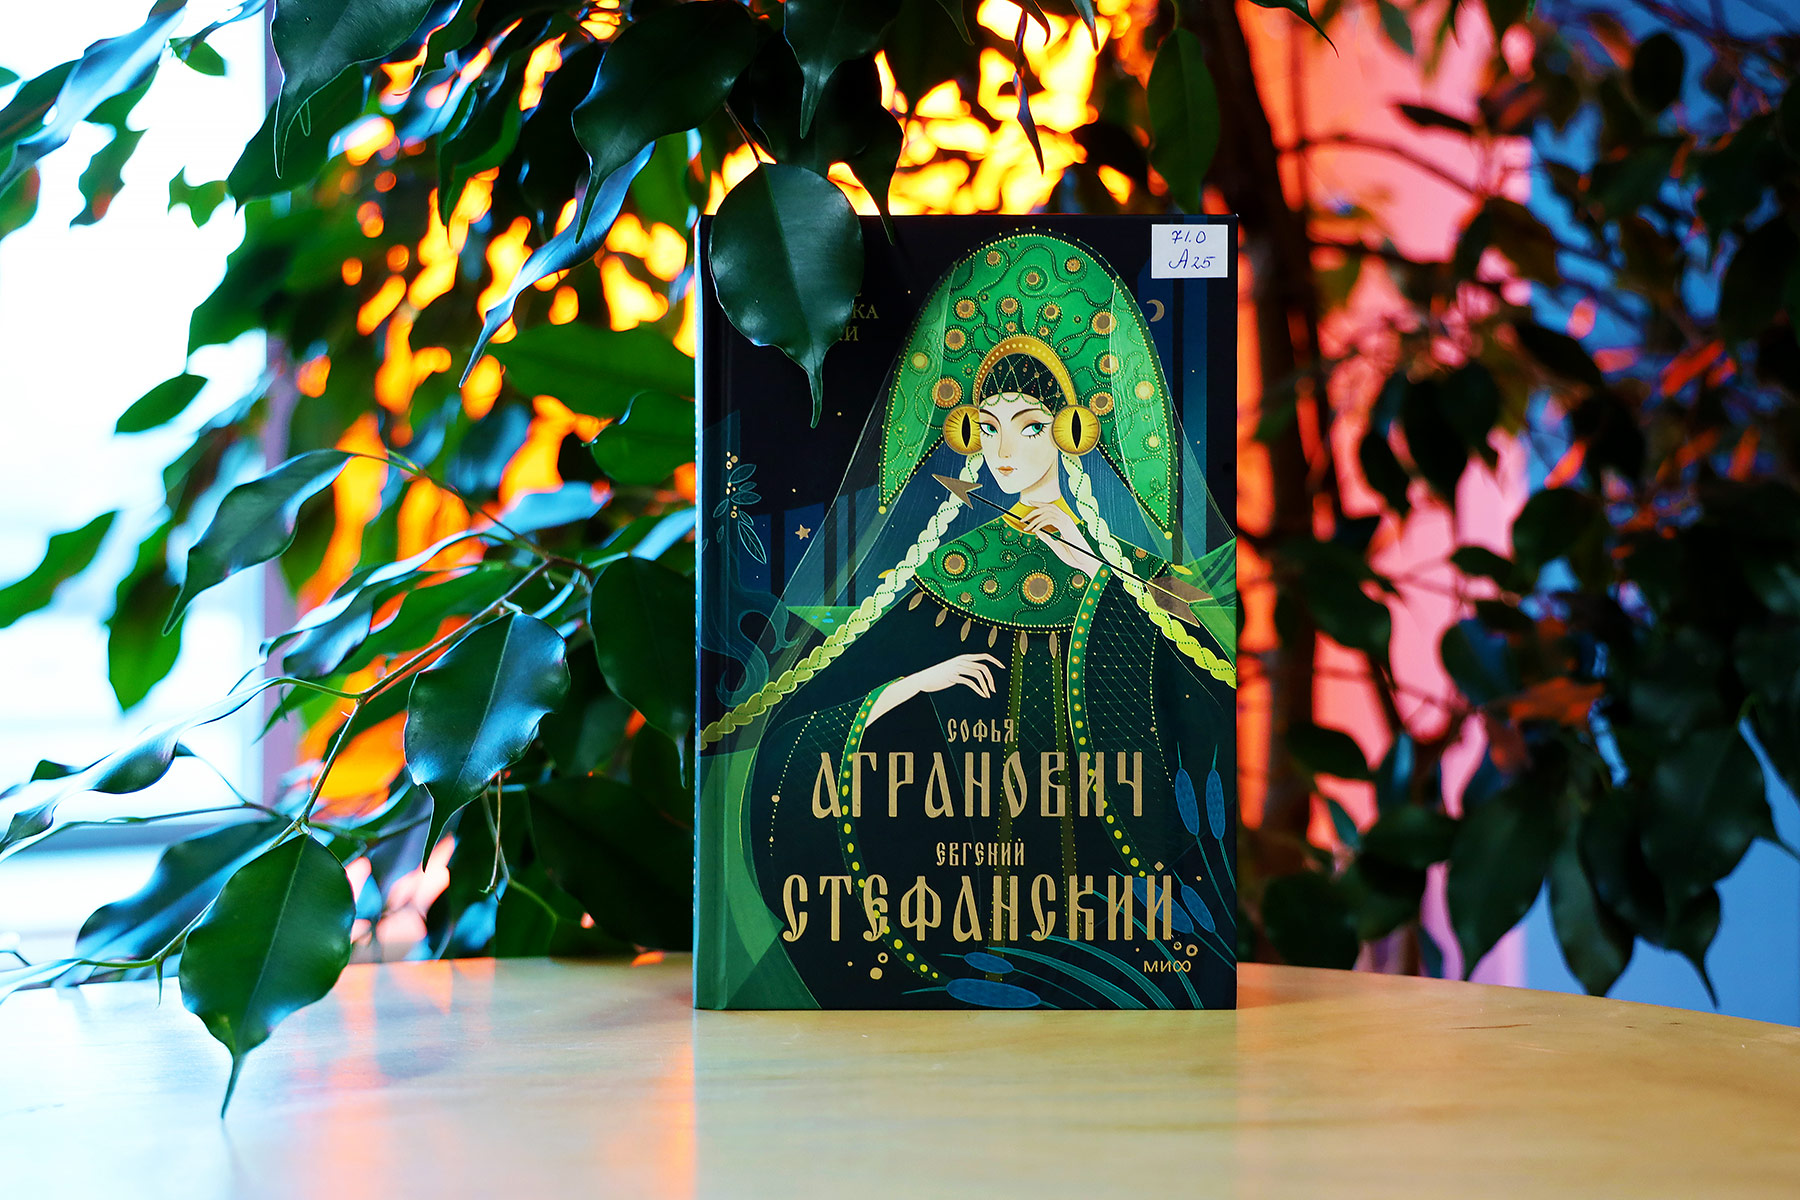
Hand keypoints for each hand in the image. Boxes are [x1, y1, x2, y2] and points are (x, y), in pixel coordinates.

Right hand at [866, 653, 1004, 726]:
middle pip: (983, 667)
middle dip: (991, 679)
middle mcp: (961, 661)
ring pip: (978, 675)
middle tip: (994, 689)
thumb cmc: (938, 676)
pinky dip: (979, 690)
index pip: (984, 655)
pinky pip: (970, 683)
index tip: (1003, 667)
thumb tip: (975, 673)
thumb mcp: (953, 669)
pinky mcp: (953, 677)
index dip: (995, 660)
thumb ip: (963, 669)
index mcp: (963, 657)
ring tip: (988, 694)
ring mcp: (957, 668)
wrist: (923, 679)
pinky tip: (982, 695)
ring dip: (986, 686)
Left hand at [1019, 505, 1089, 569]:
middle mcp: (1066, 518)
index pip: (1051, 507)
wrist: (1085, 560)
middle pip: (1047, 507)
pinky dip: (1039, 524)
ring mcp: (1066, 521)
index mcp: (1065, 522)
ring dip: (1034, 519)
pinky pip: (1049, 520)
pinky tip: (1034, 530)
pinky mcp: (1065, 526)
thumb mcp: (1056, 545)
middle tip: (1023, 518)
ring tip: (1025, 526)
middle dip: (1034, 511)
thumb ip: (1046, 538)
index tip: (1030, 503)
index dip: (1040, 504)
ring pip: (1046, 512)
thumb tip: (1036, 531)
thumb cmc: (1073, 555)